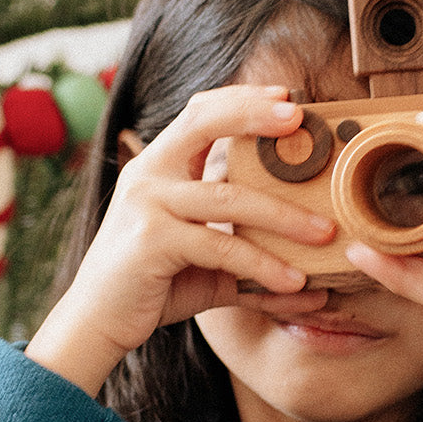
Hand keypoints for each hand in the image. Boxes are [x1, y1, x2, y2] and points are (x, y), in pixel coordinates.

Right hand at [27, 86, 332, 394]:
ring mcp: (147, 204)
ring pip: (230, 197)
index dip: (242, 99)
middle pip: (206, 124)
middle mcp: (148, 174)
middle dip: (256, 117)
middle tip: (303, 123)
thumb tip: (311, 264)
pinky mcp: (152, 242)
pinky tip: (295, 282)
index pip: (199, 112)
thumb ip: (247, 246)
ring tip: (325, 233)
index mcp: (159, 165)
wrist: (97, 322)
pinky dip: (263, 266)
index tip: (287, 99)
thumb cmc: (154, 283)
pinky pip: (222, 248)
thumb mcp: (204, 257)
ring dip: (285, 216)